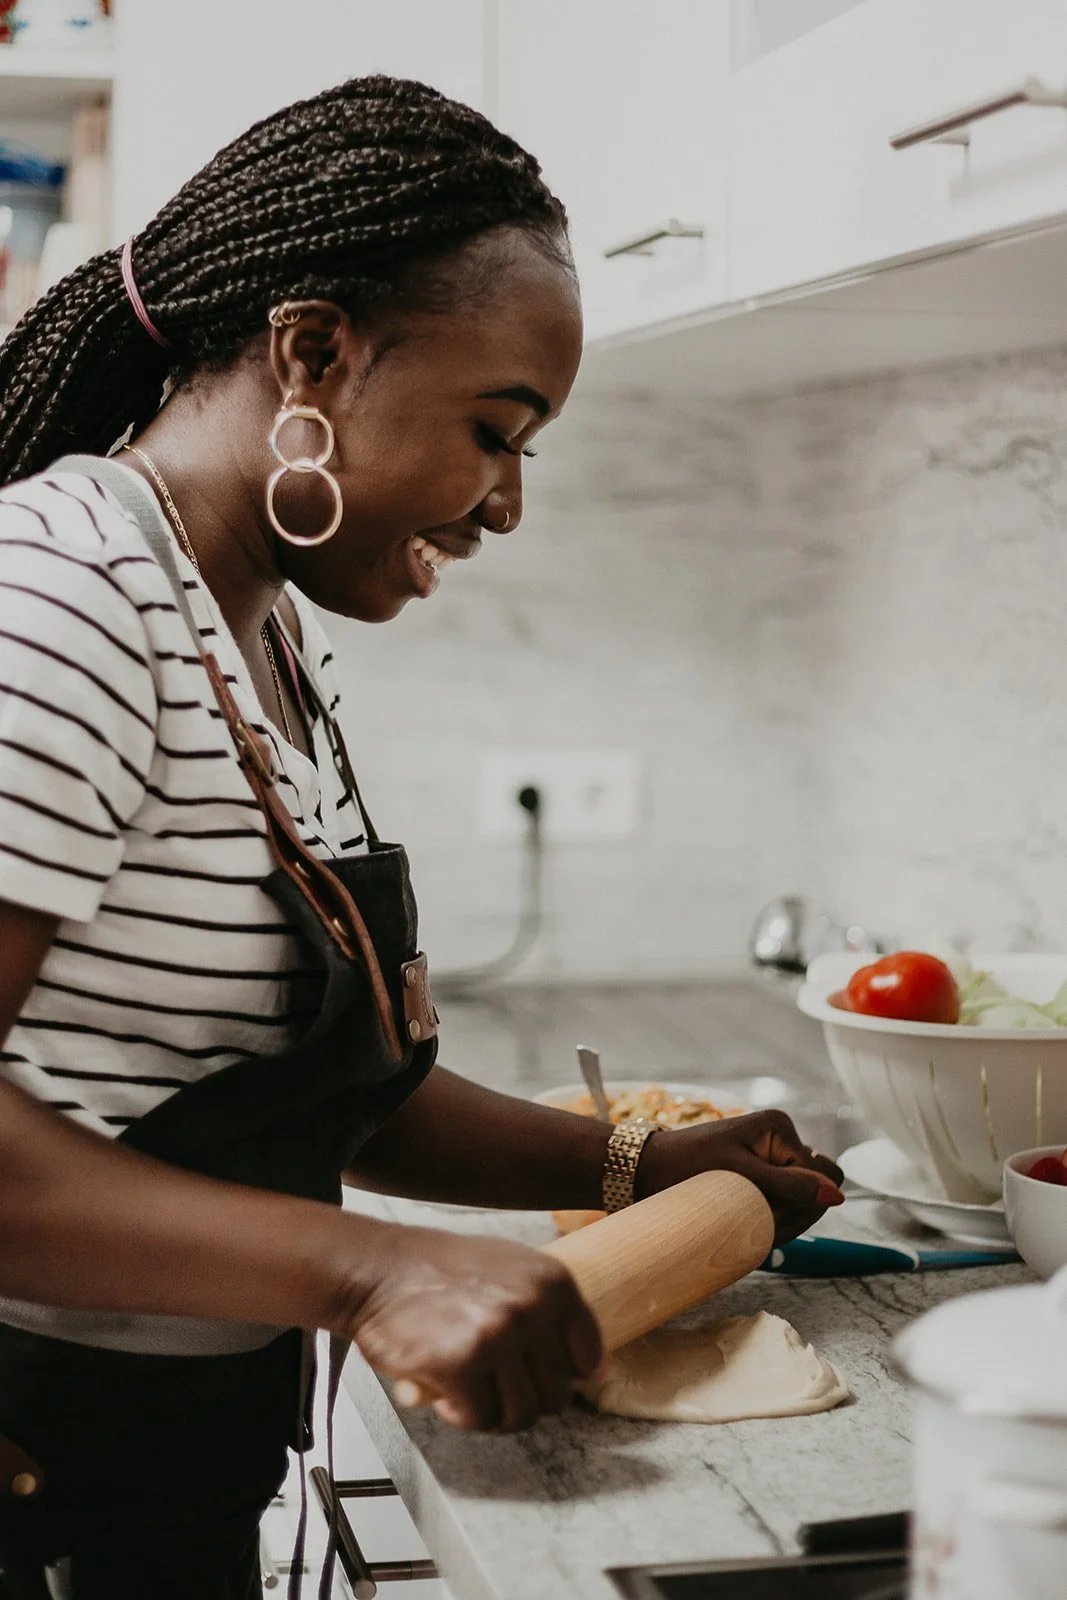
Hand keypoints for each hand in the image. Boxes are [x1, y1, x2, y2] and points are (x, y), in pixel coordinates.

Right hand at [350, 1225, 602, 1431]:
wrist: (379, 1269)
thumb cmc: (442, 1273)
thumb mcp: (512, 1273)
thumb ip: (557, 1315)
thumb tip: (603, 1371)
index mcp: (553, 1282)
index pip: (588, 1358)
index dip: (560, 1374)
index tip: (532, 1371)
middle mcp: (532, 1306)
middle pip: (556, 1395)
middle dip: (523, 1399)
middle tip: (491, 1382)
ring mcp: (497, 1336)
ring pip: (521, 1414)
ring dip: (493, 1413)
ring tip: (470, 1389)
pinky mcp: (460, 1364)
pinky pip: (480, 1419)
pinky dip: (462, 1416)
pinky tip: (446, 1393)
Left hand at [636, 1109, 844, 1243]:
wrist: (646, 1171)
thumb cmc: (686, 1168)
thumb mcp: (740, 1178)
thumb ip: (789, 1187)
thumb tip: (837, 1195)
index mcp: (780, 1128)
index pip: (821, 1176)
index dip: (801, 1203)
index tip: (768, 1214)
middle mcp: (781, 1138)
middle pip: (817, 1188)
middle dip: (792, 1212)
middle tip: (752, 1218)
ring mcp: (771, 1156)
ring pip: (801, 1200)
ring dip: (779, 1218)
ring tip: (741, 1219)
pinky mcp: (760, 1174)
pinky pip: (783, 1203)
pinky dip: (768, 1217)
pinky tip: (741, 1220)